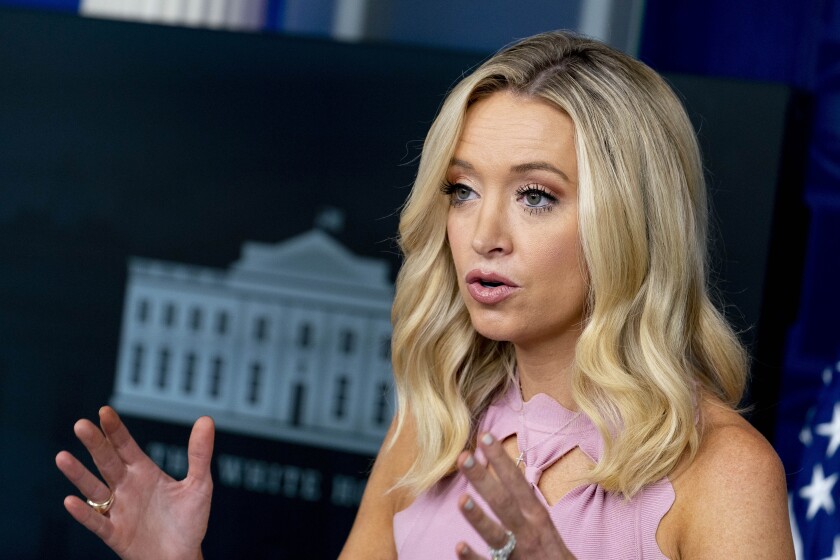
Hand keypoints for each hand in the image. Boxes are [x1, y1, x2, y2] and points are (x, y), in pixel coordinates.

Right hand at [55, 406, 213, 559]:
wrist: (183, 557)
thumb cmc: (190, 522)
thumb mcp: (199, 484)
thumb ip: (200, 454)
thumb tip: (206, 420)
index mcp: (145, 473)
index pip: (126, 446)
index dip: (116, 430)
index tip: (104, 411)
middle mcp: (127, 488)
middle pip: (107, 462)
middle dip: (95, 444)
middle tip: (81, 425)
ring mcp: (119, 510)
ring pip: (95, 489)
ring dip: (79, 474)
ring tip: (62, 457)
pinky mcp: (116, 534)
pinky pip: (97, 522)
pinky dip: (84, 513)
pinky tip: (71, 500)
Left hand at [455, 433, 574, 559]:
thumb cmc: (552, 552)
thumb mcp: (541, 523)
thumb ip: (522, 502)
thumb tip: (501, 472)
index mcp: (536, 515)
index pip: (516, 481)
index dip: (500, 460)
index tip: (485, 436)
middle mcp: (528, 531)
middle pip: (503, 502)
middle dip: (483, 479)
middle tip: (462, 456)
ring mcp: (518, 553)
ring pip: (496, 535)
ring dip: (478, 517)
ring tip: (461, 499)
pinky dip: (473, 558)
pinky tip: (459, 546)